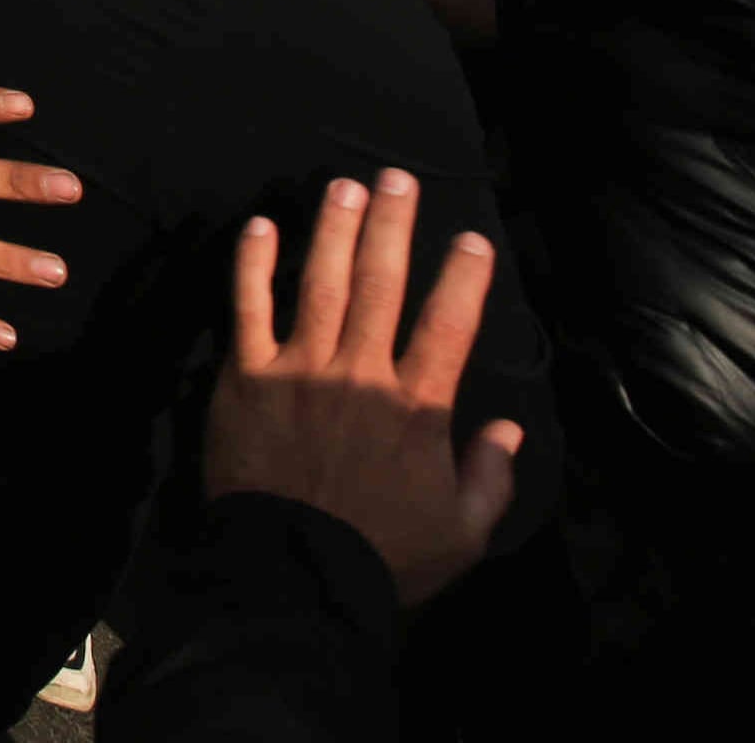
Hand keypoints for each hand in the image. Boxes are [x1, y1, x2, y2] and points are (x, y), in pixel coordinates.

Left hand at [209, 172, 526, 608]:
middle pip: (380, 282)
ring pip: (319, 282)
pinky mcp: (245, 377)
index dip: (463, 277)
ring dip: (333, 228)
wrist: (293, 575)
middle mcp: (359, 373)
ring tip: (343, 185)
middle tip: (395, 178)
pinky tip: (260, 226)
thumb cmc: (384, 556)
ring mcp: (298, 369)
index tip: (470, 237)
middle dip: (391, 224)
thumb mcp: (464, 531)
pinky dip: (253, 265)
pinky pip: (248, 309)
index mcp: (417, 406)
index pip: (449, 324)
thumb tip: (510, 428)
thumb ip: (491, 476)